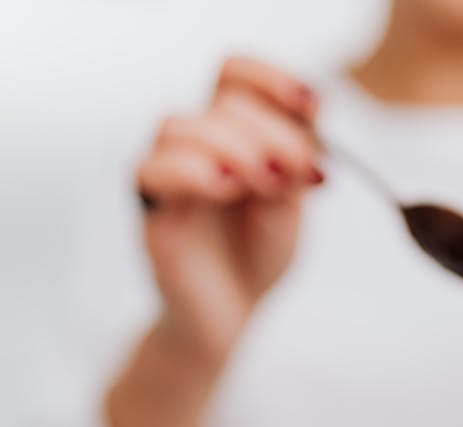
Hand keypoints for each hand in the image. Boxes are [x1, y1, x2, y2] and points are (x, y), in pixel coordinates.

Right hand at [137, 56, 323, 367]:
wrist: (231, 317)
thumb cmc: (256, 257)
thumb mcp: (291, 207)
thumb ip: (293, 164)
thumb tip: (307, 122)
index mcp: (232, 132)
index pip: (235, 75)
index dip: (271, 77)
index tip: (311, 105)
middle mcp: (195, 144)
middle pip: (220, 101)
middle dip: (270, 131)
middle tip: (296, 171)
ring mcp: (169, 174)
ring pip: (178, 124)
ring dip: (231, 145)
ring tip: (262, 183)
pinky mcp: (151, 210)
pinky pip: (151, 170)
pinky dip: (191, 170)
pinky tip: (226, 189)